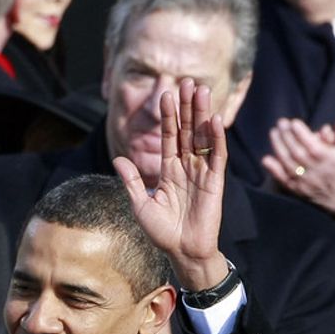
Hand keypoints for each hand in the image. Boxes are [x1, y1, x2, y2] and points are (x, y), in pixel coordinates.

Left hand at [113, 77, 227, 289]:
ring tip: (202, 90)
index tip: (166, 93)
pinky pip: (216, 157)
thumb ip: (131, 181)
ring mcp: (202, 172)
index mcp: (168, 170)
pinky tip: (215, 120)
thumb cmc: (162, 232)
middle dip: (187, 106)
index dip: (168, 116)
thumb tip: (118, 158)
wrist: (182, 252)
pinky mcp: (215, 182)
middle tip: (188, 81)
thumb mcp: (141, 204)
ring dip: (203, 114)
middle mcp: (186, 167)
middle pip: (187, 130)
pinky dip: (216, 138)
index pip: (168, 136)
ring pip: (203, 137)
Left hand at [260, 114, 334, 214]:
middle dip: (287, 136)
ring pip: (288, 162)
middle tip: (281, 122)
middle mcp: (313, 169)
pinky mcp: (295, 188)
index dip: (301, 133)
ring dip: (278, 147)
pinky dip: (274, 170)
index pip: (311, 144)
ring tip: (273, 133)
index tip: (293, 122)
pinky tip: (266, 159)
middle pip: (296, 151)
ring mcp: (303, 180)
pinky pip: (283, 179)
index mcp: (326, 159)